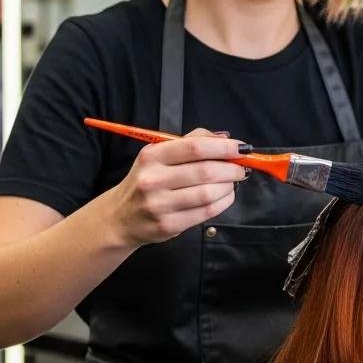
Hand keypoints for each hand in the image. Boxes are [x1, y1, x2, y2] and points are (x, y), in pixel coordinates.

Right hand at [108, 129, 248, 248]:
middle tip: (241, 168)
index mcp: (152, 156)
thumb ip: (191, 142)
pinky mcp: (168, 225)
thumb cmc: (146, 181)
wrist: (120, 218)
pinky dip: (223, 202)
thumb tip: (225, 138)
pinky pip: (206, 212)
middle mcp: (153, 179)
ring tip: (232, 182)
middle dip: (231, 169)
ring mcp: (160, 205)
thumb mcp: (159, 155)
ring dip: (229, 186)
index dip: (223, 147)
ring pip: (208, 193)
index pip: (195, 147)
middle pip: (206, 171)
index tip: (241, 148)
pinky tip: (225, 196)